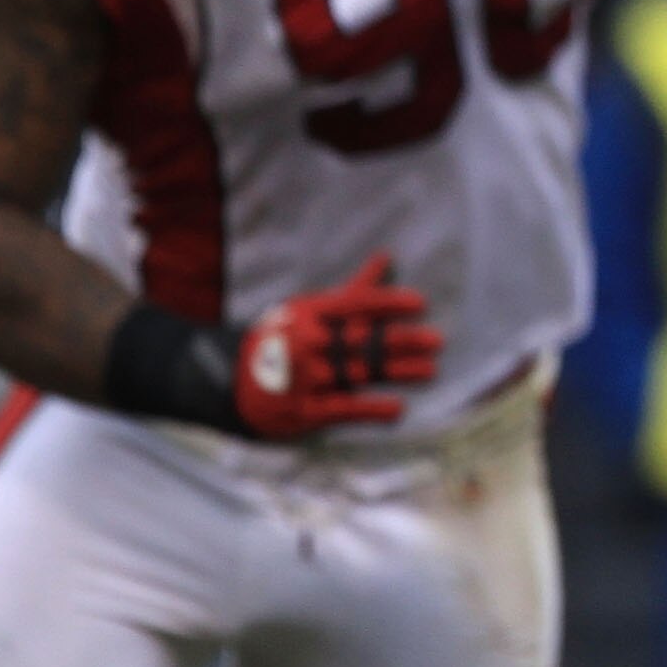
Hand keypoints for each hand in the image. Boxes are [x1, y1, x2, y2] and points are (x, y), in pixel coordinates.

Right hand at [231, 253, 440, 437]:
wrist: (230, 383)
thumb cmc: (285, 338)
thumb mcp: (312, 310)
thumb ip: (355, 290)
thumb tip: (387, 256)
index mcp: (308, 314)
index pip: (353, 304)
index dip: (387, 304)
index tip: (421, 304)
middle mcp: (306, 343)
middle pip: (361, 341)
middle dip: (401, 341)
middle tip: (437, 341)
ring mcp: (303, 378)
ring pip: (358, 374)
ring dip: (398, 373)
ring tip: (430, 370)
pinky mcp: (303, 410)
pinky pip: (342, 409)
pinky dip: (371, 410)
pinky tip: (398, 410)